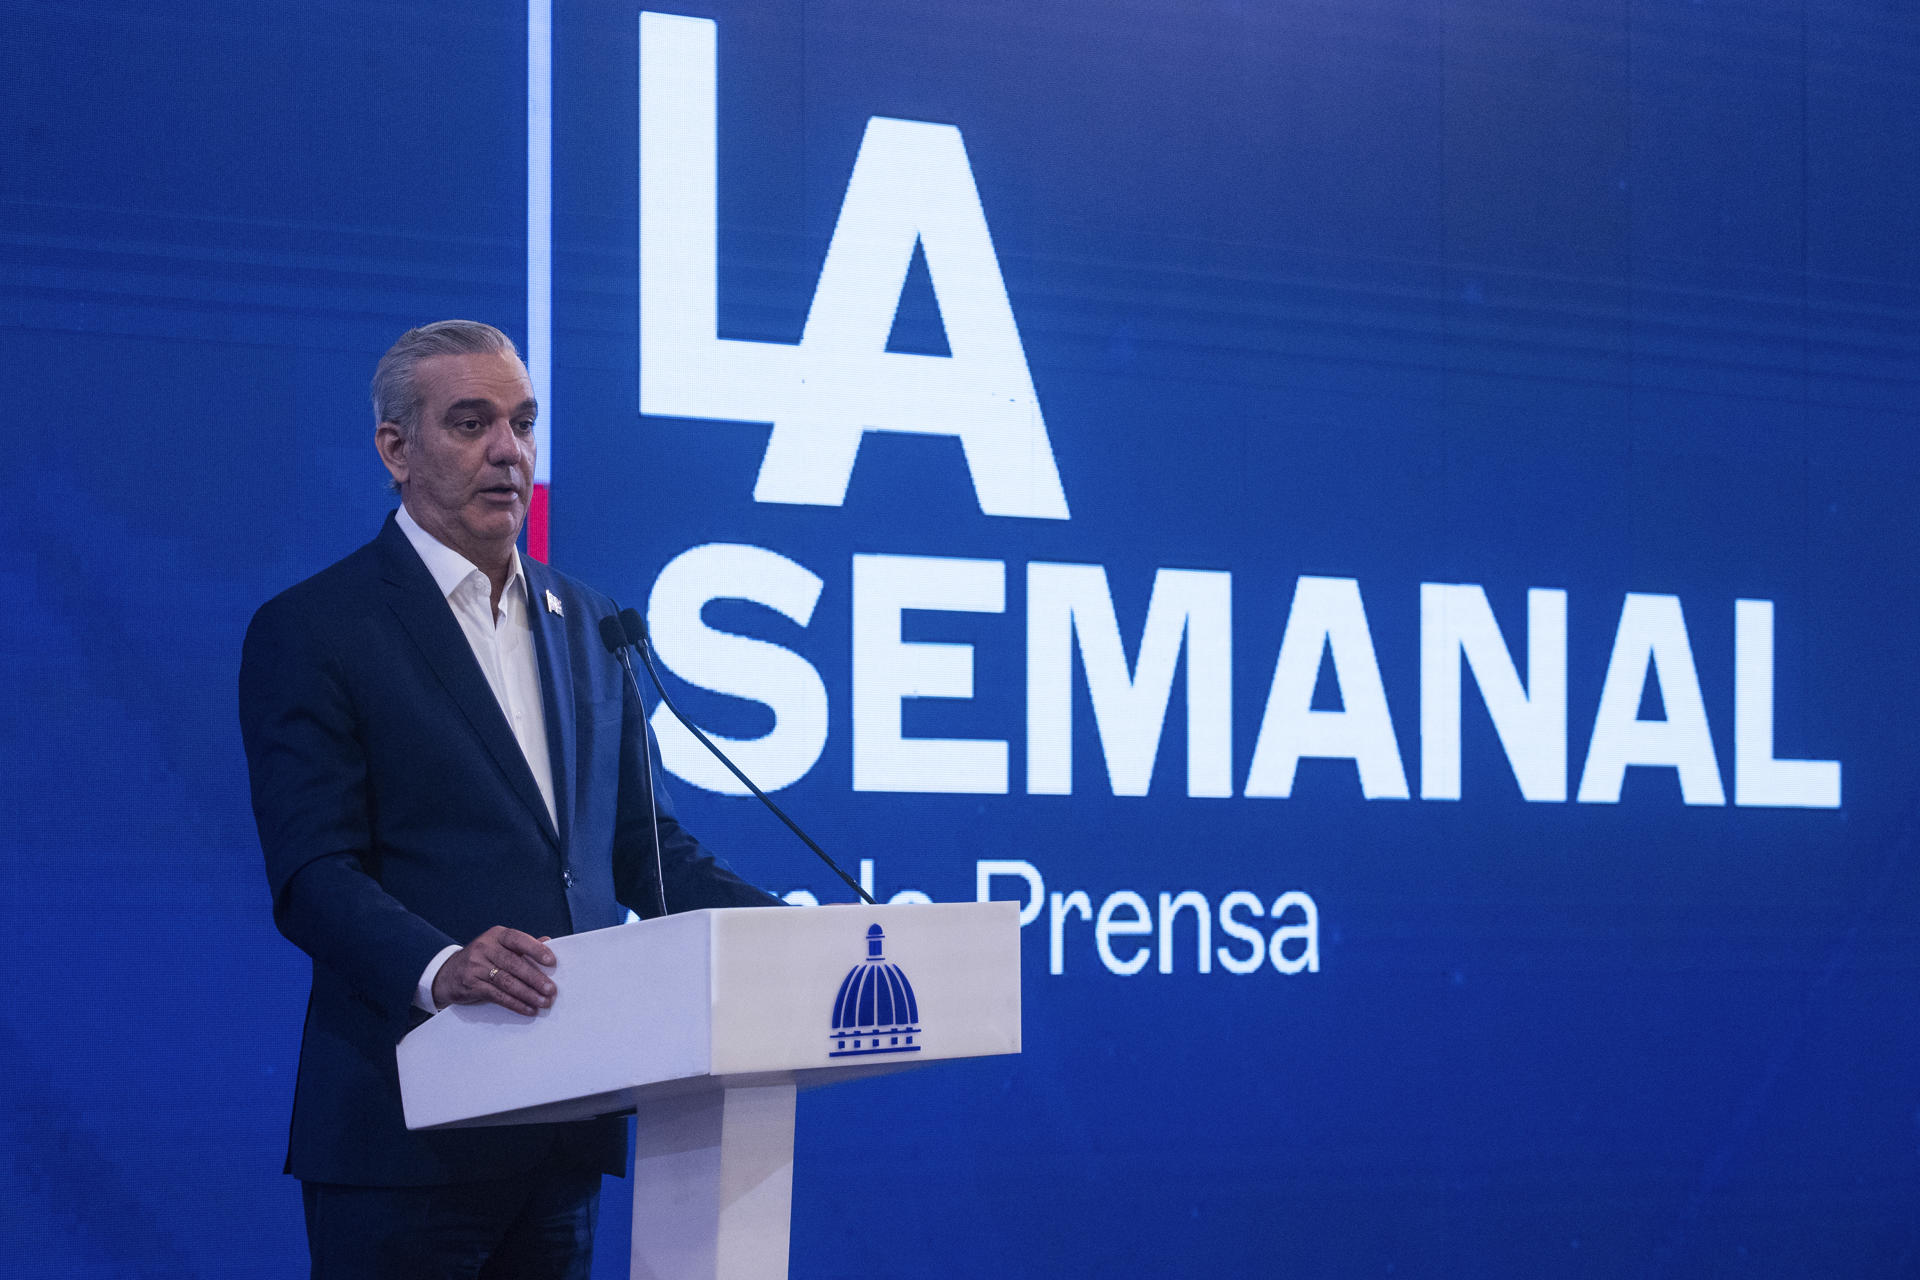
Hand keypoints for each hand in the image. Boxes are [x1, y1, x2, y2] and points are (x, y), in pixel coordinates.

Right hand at [432, 927, 556, 1015]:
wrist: (448, 973)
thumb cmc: (483, 959)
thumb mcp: (499, 946)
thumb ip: (522, 946)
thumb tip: (549, 942)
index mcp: (496, 935)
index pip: (518, 939)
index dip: (535, 949)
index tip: (552, 962)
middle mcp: (485, 948)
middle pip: (513, 964)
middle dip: (535, 978)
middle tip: (551, 990)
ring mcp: (476, 966)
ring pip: (506, 981)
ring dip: (527, 994)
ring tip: (543, 1002)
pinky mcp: (471, 984)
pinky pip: (497, 995)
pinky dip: (515, 1003)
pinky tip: (528, 1009)